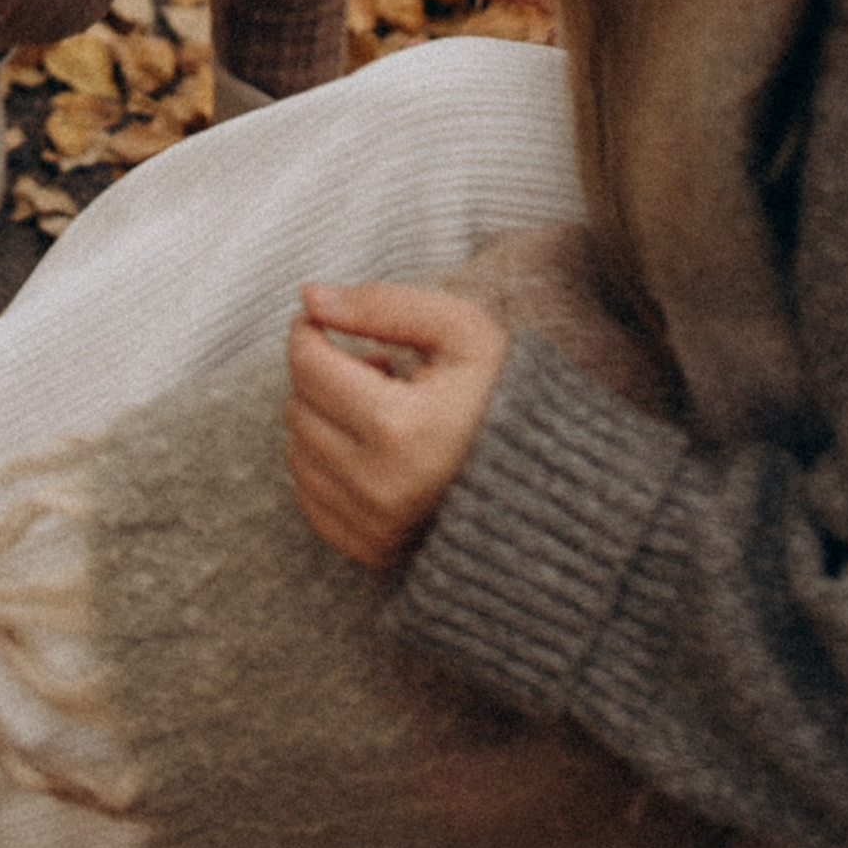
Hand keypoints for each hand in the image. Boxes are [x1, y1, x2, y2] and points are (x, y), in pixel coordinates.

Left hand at [285, 283, 509, 566]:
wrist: (548, 483)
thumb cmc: (503, 396)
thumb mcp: (460, 331)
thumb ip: (383, 305)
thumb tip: (310, 297)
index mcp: (403, 428)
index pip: (309, 365)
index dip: (309, 330)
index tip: (327, 322)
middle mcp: (381, 487)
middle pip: (299, 408)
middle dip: (325, 377)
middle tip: (380, 369)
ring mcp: (374, 526)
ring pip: (298, 453)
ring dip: (325, 421)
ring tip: (385, 410)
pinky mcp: (370, 550)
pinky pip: (310, 498)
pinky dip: (328, 467)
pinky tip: (376, 451)